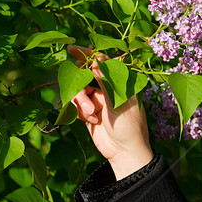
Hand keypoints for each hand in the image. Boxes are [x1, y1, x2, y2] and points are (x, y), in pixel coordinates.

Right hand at [67, 45, 153, 179]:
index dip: (88, 54)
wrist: (124, 152)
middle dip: (80, 81)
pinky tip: (91, 121)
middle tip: (78, 86)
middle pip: (86, 74)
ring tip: (91, 114)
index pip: (103, 62)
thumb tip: (97, 59)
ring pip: (78, 90)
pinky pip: (76, 105)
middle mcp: (108, 88)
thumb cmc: (129, 125)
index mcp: (121, 82)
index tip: (72, 49)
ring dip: (81, 100)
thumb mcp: (119, 101)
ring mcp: (98, 100)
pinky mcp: (88, 112)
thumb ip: (106, 81)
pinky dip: (80, 111)